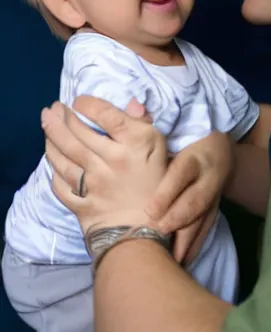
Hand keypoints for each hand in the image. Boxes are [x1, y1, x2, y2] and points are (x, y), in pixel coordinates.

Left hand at [43, 96, 167, 235]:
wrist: (150, 230)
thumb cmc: (159, 185)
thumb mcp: (161, 148)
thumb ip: (144, 124)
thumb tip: (132, 103)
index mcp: (135, 145)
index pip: (106, 115)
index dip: (88, 104)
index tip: (79, 101)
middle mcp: (113, 162)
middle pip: (78, 134)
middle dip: (61, 118)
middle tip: (53, 108)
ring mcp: (96, 184)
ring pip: (65, 157)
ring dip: (51, 138)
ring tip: (47, 125)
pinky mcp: (84, 203)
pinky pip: (61, 185)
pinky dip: (53, 171)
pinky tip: (51, 160)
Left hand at [147, 131, 233, 264]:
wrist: (224, 152)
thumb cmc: (191, 140)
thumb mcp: (176, 130)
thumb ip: (149, 124)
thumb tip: (130, 107)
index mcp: (195, 158)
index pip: (182, 173)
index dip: (168, 192)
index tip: (150, 211)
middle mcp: (207, 180)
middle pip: (194, 203)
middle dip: (175, 222)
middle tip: (156, 237)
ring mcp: (213, 198)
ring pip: (202, 221)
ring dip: (185, 241)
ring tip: (169, 259)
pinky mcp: (214, 210)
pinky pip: (205, 230)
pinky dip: (193, 247)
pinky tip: (181, 261)